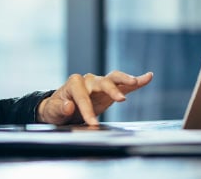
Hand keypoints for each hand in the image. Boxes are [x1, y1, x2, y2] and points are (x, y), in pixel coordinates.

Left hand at [37, 71, 152, 125]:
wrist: (60, 108)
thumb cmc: (56, 109)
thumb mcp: (53, 111)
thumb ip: (59, 108)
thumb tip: (68, 106)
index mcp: (74, 84)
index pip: (82, 96)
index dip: (87, 110)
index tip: (92, 123)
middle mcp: (88, 80)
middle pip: (102, 82)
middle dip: (111, 90)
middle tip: (120, 99)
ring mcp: (100, 84)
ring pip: (114, 78)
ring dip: (125, 80)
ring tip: (136, 81)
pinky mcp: (109, 91)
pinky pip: (124, 85)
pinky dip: (136, 81)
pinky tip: (148, 77)